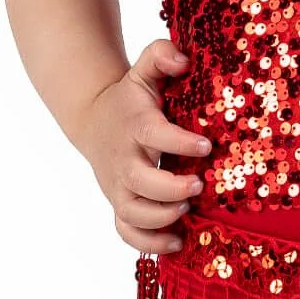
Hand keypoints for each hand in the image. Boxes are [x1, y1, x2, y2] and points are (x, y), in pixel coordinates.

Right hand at [74, 37, 211, 255]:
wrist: (93, 119)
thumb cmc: (130, 97)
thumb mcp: (142, 70)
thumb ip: (161, 56)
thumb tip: (183, 60)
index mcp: (134, 125)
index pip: (153, 134)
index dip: (179, 141)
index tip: (206, 144)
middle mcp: (123, 159)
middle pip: (138, 181)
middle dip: (169, 188)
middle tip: (198, 185)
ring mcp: (118, 185)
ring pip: (130, 211)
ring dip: (159, 217)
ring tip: (186, 212)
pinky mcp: (118, 202)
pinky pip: (126, 231)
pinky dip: (147, 242)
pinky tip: (177, 241)